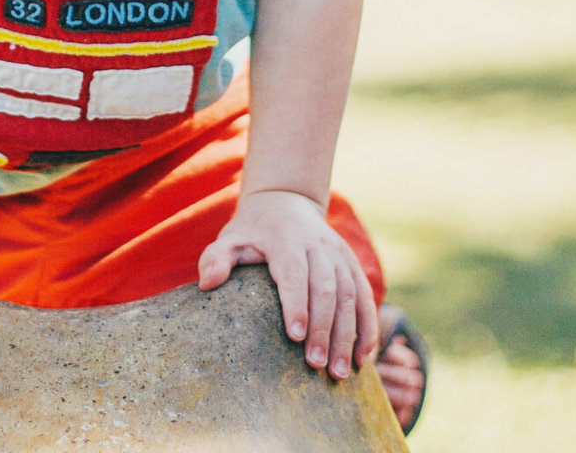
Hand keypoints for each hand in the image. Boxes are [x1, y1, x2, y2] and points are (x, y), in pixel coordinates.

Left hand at [196, 189, 379, 378]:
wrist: (286, 203)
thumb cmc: (253, 231)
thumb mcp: (230, 238)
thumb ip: (217, 258)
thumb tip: (207, 283)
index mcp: (287, 240)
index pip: (294, 273)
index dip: (297, 304)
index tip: (295, 337)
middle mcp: (318, 246)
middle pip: (326, 289)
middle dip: (324, 329)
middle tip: (317, 365)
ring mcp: (339, 255)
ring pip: (350, 295)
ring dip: (348, 335)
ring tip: (341, 372)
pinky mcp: (352, 265)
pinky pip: (365, 297)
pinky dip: (368, 327)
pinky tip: (363, 357)